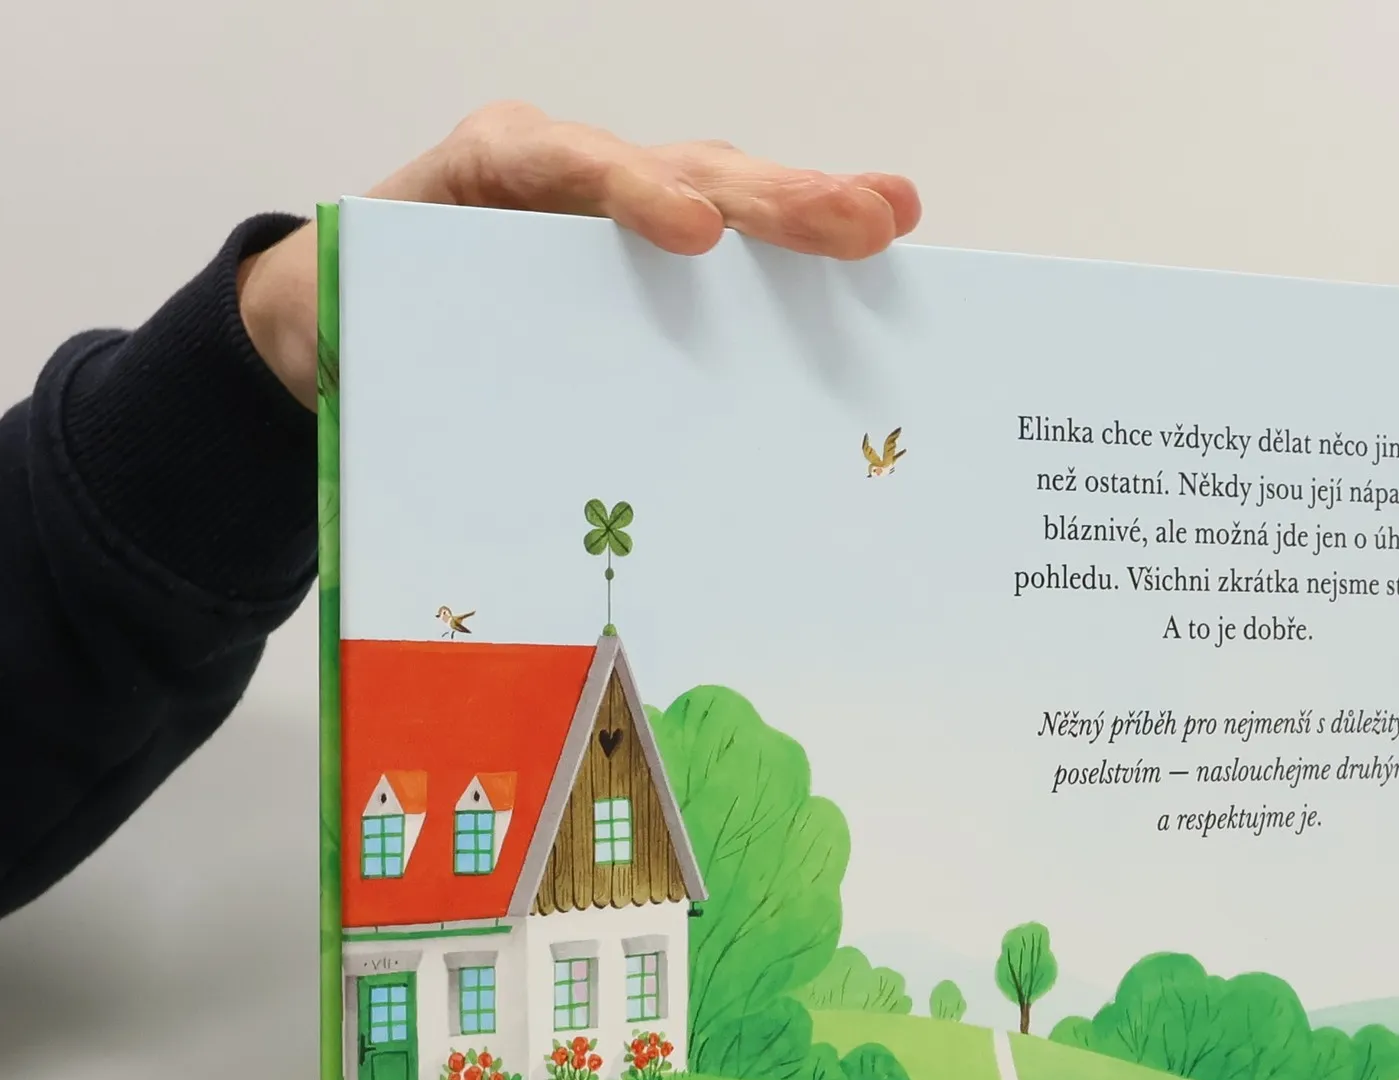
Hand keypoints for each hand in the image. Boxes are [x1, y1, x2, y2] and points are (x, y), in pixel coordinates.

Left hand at [237, 102, 922, 410]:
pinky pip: (733, 235)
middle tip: (855, 221)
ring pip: (721, 187)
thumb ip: (407, 359)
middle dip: (768, 198)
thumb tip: (440, 430)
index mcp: (480, 176)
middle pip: (675, 168)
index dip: (632, 192)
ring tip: (890, 217)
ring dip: (809, 207)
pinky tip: (882, 234)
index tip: (697, 233)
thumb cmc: (367, 322)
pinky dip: (801, 238)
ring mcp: (621, 202)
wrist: (347, 304)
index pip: (559, 167)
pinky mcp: (653, 243)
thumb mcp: (364, 334)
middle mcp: (565, 172)